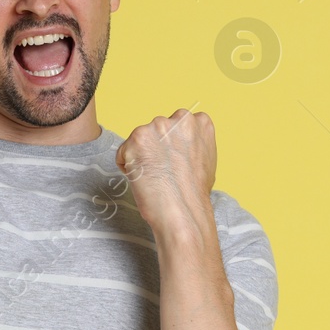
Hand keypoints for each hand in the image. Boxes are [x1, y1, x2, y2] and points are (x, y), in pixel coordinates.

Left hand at [114, 108, 216, 234]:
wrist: (183, 211)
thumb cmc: (194, 193)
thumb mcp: (206, 158)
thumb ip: (192, 142)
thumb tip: (179, 143)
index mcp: (199, 122)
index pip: (177, 123)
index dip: (172, 145)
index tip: (175, 161)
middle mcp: (180, 118)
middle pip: (156, 129)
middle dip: (155, 147)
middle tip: (164, 171)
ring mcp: (158, 127)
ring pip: (139, 139)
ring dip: (141, 156)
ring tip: (156, 177)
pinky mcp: (137, 139)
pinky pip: (123, 152)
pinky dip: (128, 167)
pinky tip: (144, 179)